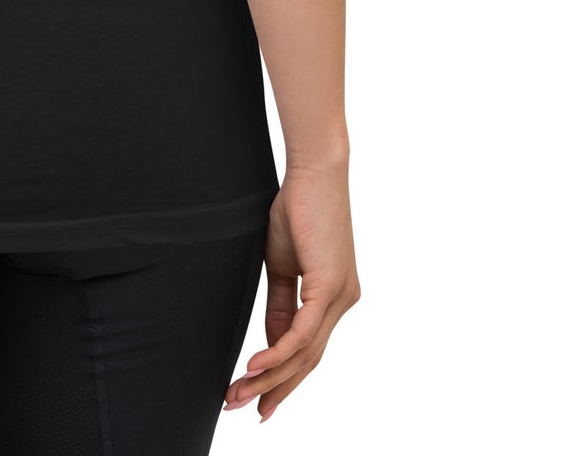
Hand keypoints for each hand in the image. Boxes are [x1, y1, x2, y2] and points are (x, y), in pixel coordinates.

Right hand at [224, 162, 359, 421]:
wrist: (314, 172)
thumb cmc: (298, 208)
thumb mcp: (282, 264)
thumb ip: (280, 304)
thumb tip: (271, 342)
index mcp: (333, 297)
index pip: (307, 349)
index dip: (282, 378)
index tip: (258, 401)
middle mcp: (343, 302)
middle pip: (306, 360)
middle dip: (273, 389)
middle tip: (240, 408)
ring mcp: (340, 297)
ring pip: (304, 353)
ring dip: (268, 377)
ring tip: (237, 393)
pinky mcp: (330, 287)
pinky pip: (303, 331)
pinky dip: (278, 351)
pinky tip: (255, 366)